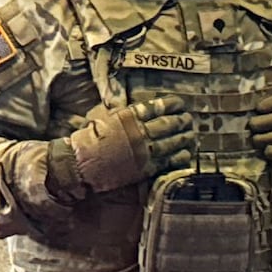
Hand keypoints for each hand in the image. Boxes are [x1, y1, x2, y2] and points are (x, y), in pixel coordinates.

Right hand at [53, 96, 184, 197]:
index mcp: (129, 116)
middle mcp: (139, 131)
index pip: (157, 106)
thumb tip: (128, 104)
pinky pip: (168, 161)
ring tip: (191, 135)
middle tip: (189, 120)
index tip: (180, 104)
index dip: (172, 104)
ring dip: (185, 138)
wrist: (79, 163)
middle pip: (169, 123)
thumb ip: (119, 110)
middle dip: (182, 121)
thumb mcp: (102, 116)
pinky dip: (180, 157)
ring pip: (172, 142)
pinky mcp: (144, 168)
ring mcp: (143, 150)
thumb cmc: (87, 139)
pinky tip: (186, 154)